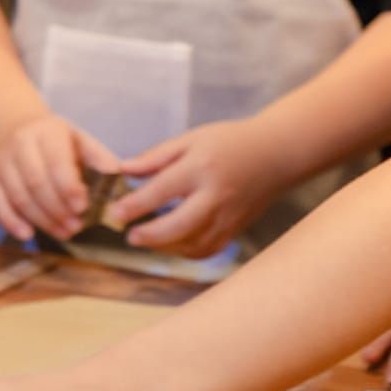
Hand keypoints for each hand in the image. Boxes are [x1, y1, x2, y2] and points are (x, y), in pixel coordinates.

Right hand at [0, 114, 118, 241]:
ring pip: (18, 196)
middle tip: (76, 227)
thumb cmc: (52, 138)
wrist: (9, 125)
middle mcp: (20, 145)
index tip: (83, 207)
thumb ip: (98, 157)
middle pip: (35, 182)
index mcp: (46, 132)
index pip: (55, 161)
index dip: (68, 187)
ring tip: (64, 232)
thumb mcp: (77, 137)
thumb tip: (117, 175)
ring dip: (42, 219)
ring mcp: (2, 163)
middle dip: (57, 209)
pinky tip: (28, 234)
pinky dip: (11, 222)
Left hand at [109, 119, 275, 258]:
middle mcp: (216, 196)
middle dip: (150, 235)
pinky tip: (171, 244)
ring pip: (194, 244)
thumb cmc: (229, 142)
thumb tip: (123, 170)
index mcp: (201, 167)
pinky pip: (208, 249)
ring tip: (147, 239)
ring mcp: (229, 216)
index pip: (161, 190)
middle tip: (130, 236)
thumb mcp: (190, 139)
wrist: (275, 154)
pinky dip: (186, 251)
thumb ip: (155, 157)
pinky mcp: (236, 229)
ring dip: (166, 247)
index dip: (134, 205)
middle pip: (179, 225)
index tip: (115, 214)